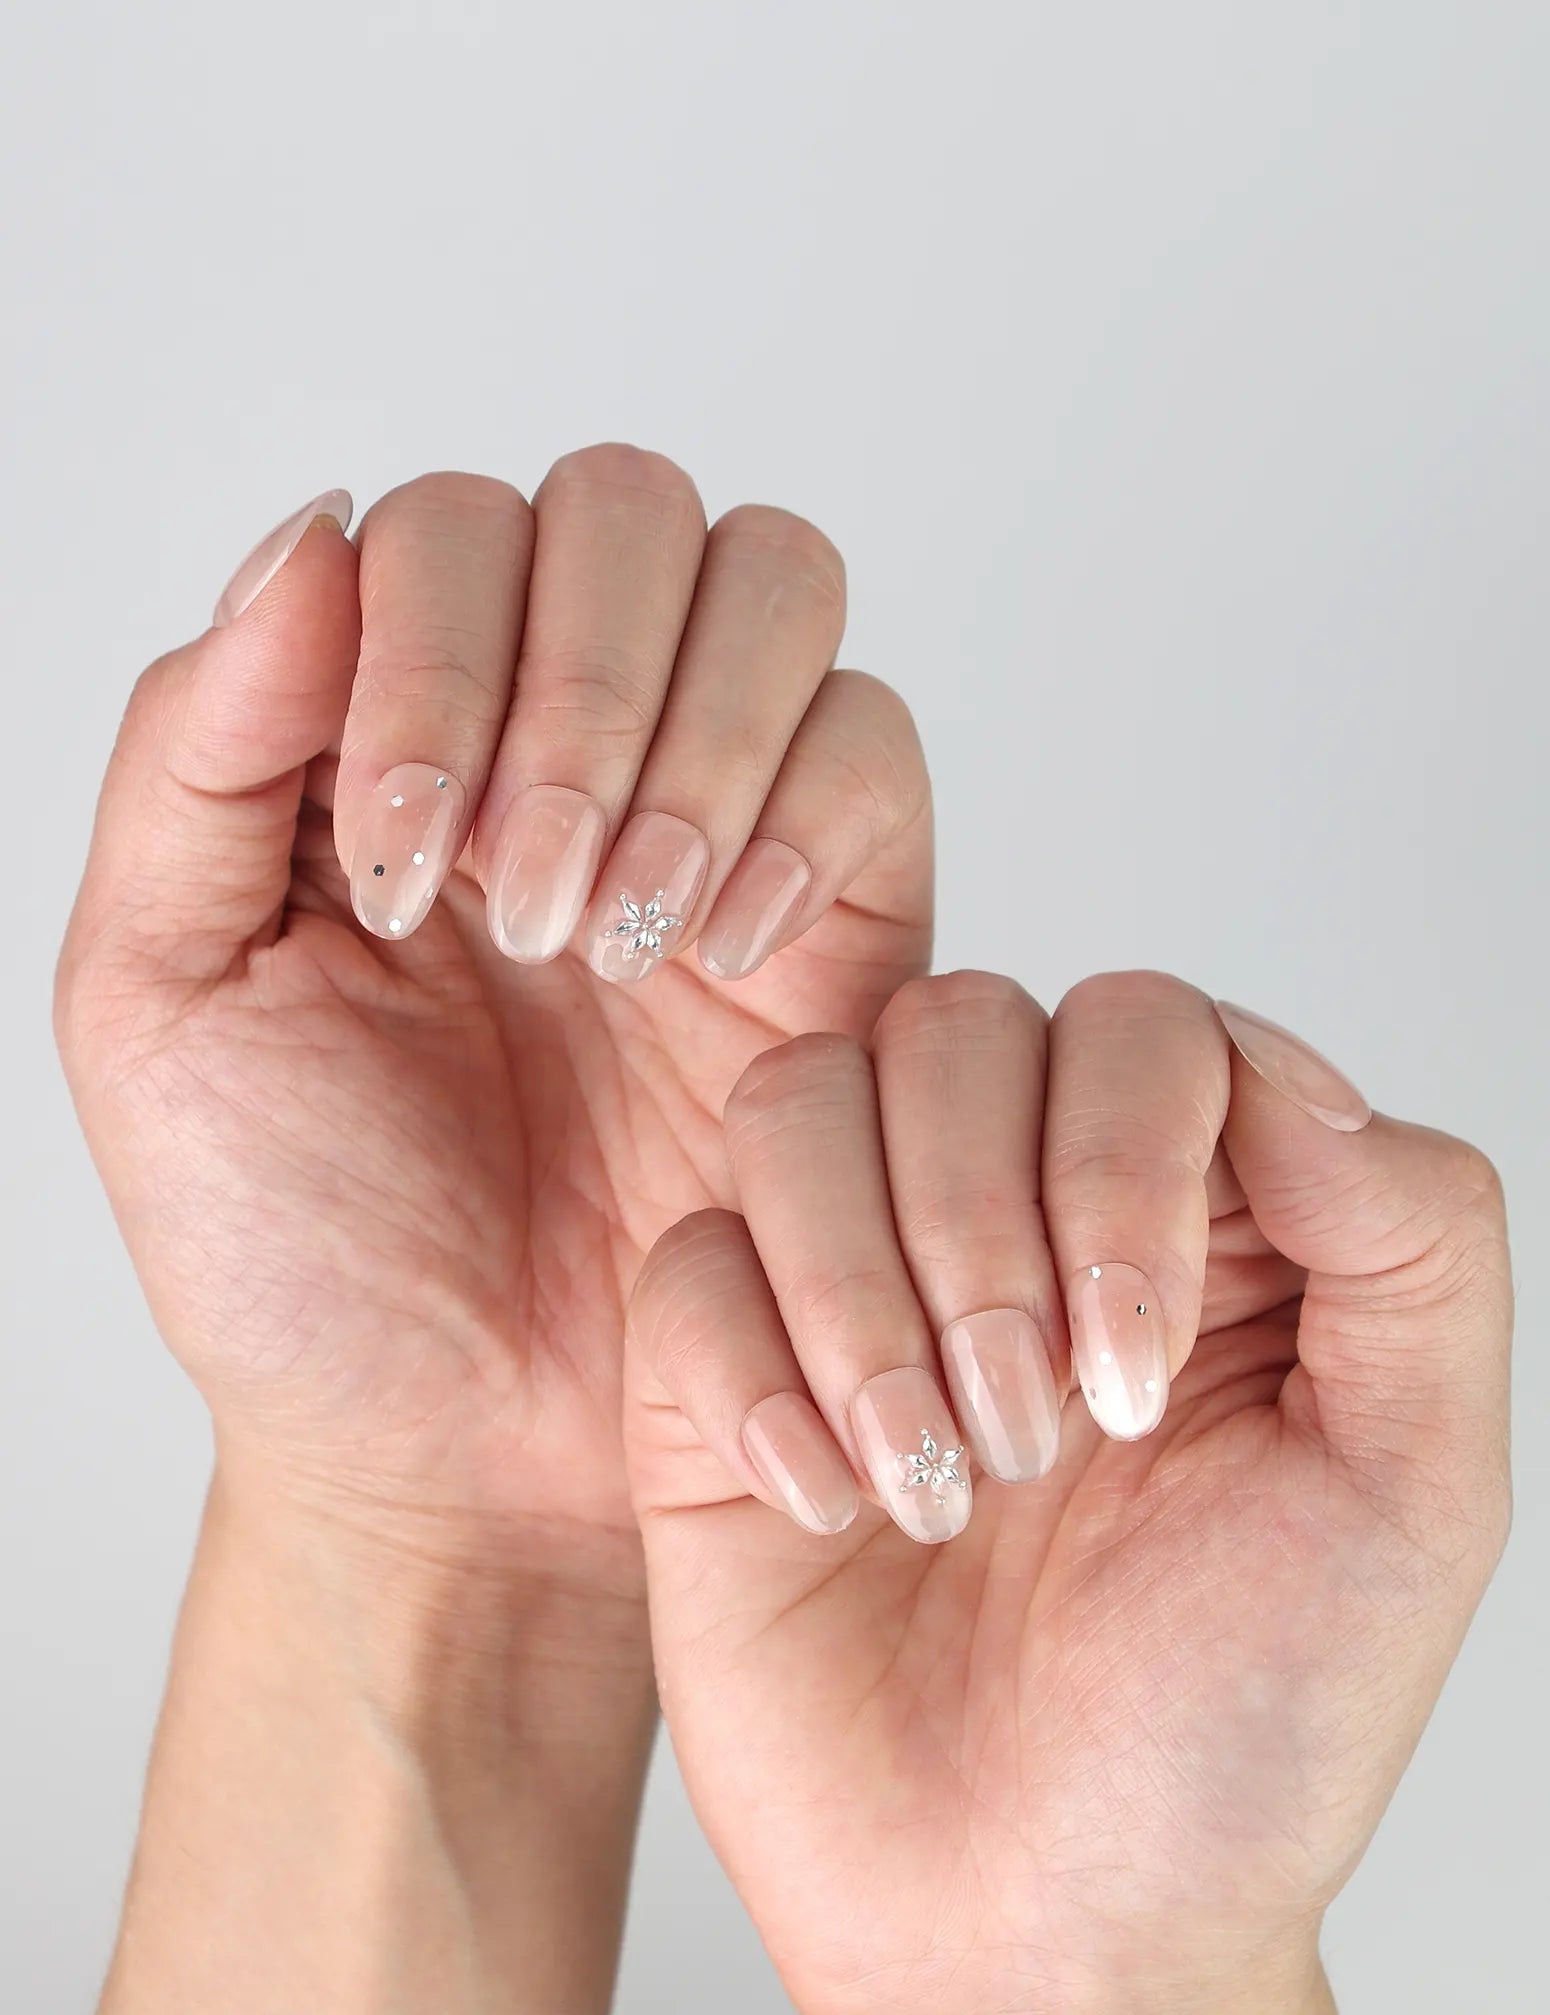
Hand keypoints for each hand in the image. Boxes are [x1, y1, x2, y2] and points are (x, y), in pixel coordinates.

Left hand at [56, 451, 929, 1565]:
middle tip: (516, 900)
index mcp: (386, 737)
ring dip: (691, 736)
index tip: (395, 868)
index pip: (446, 531)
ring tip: (614, 937)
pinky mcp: (842, 912)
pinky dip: (802, 816)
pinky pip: (875, 748)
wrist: (465, 1454)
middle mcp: (561, 742)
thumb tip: (312, 536)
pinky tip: (715, 960)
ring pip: (775, 583)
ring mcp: (713, 811)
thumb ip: (196, 752)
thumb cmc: (303, 1249)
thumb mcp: (155, 999)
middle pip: (627, 508)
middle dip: (572, 686)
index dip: (433, 649)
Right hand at [625, 972, 1511, 2013]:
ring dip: (863, 1290)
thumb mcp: (1413, 1484)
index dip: (1124, 1151)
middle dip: (984, 1228)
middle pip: (951, 1027)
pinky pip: (687, 1262)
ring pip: (797, 1102)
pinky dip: (756, 1379)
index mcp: (1180, 1210)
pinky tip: (828, 1504)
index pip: (1135, 1021)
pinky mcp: (717, 1376)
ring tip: (937, 1476)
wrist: (1042, 1927)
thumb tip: (1278, 1070)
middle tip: (1038, 1439)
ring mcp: (849, 1283)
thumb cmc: (1236, 1725)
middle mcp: (1005, 1212)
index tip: (1140, 1373)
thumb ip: (1411, 1234)